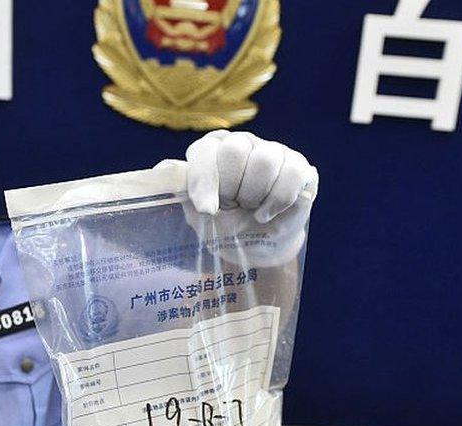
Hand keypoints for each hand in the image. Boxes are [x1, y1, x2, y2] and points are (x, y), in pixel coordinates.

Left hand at [177, 130, 318, 266]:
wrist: (257, 246)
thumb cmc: (224, 225)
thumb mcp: (196, 213)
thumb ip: (180, 190)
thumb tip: (163, 169)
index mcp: (213, 150)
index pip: (206, 150)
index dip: (205, 180)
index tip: (208, 209)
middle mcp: (242, 143)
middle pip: (236, 150)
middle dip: (232, 188)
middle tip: (232, 206)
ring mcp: (272, 151)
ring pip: (265, 160)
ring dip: (254, 195)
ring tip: (250, 210)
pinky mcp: (298, 166)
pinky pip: (292, 172)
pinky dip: (278, 200)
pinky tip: (268, 213)